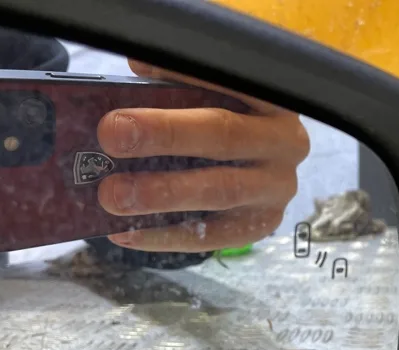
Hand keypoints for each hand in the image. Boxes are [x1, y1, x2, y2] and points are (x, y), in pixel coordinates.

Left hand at [96, 59, 309, 251]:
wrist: (260, 166)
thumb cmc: (224, 121)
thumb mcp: (209, 92)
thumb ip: (178, 78)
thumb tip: (138, 65)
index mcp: (272, 97)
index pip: (230, 80)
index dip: (184, 75)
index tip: (135, 73)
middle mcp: (285, 142)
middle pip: (224, 136)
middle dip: (165, 136)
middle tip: (112, 136)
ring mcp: (277, 188)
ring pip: (220, 191)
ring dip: (163, 194)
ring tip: (113, 195)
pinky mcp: (262, 224)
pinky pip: (213, 236)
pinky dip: (166, 235)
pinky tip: (126, 232)